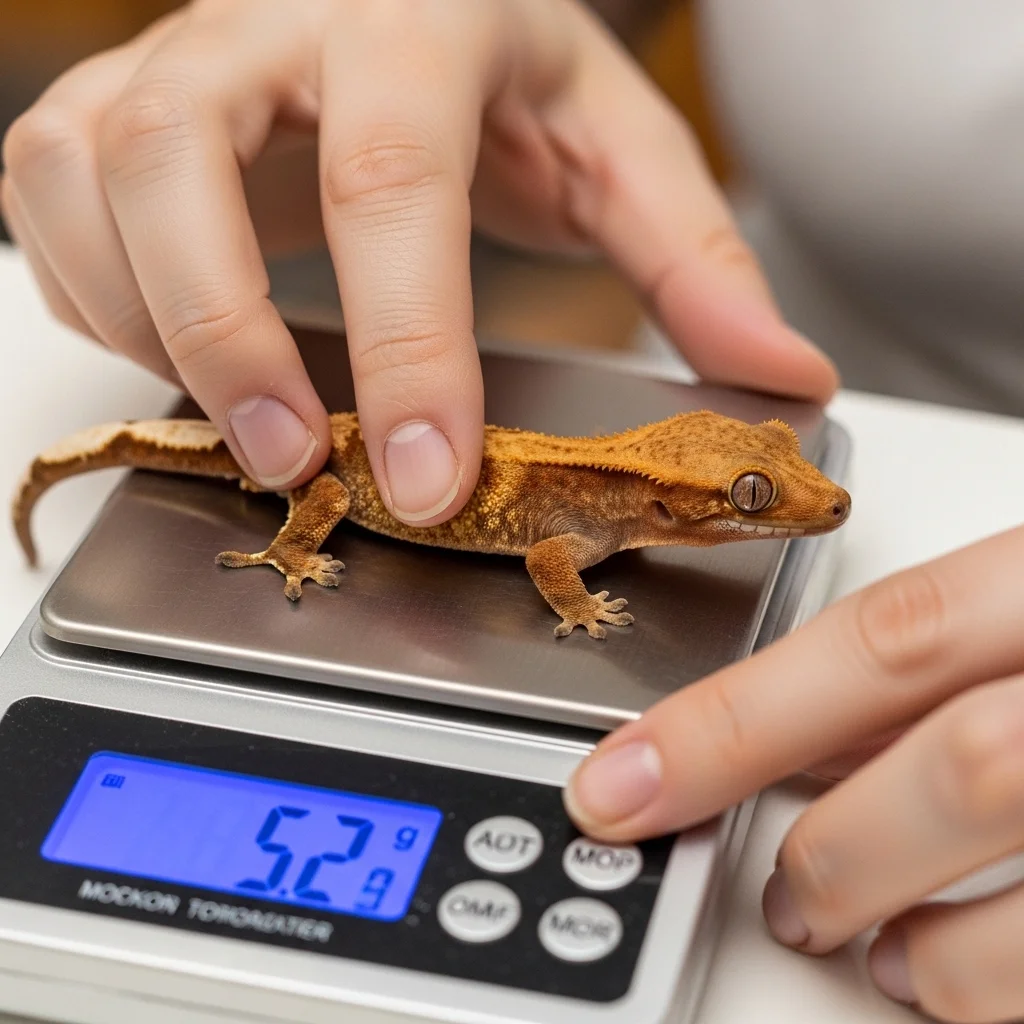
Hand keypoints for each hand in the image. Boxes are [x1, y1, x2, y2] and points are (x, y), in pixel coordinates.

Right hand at [0, 0, 835, 521]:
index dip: (405, 341)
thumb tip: (782, 371)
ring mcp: (172, 55)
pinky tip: (172, 342)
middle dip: (226, 333)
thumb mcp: (617, 145)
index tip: (422, 470)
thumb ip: (696, 257)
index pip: (392, 181)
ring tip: (240, 415)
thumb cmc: (503, 70)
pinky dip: (92, 293)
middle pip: (180, 159)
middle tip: (291, 461)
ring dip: (147, 319)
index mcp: (414, 18)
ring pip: (87, 172)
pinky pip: (43, 196)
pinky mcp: (111, 100)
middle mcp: (271, 23)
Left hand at [564, 524, 1023, 1022]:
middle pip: (956, 763)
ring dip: (893, 910)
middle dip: (831, 846)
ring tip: (838, 932)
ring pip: (1002, 832)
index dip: (731, 720)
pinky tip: (933, 973)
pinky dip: (978, 973)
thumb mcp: (1013, 603)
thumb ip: (911, 661)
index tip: (616, 782)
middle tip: (775, 894)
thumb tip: (777, 721)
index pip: (879, 640)